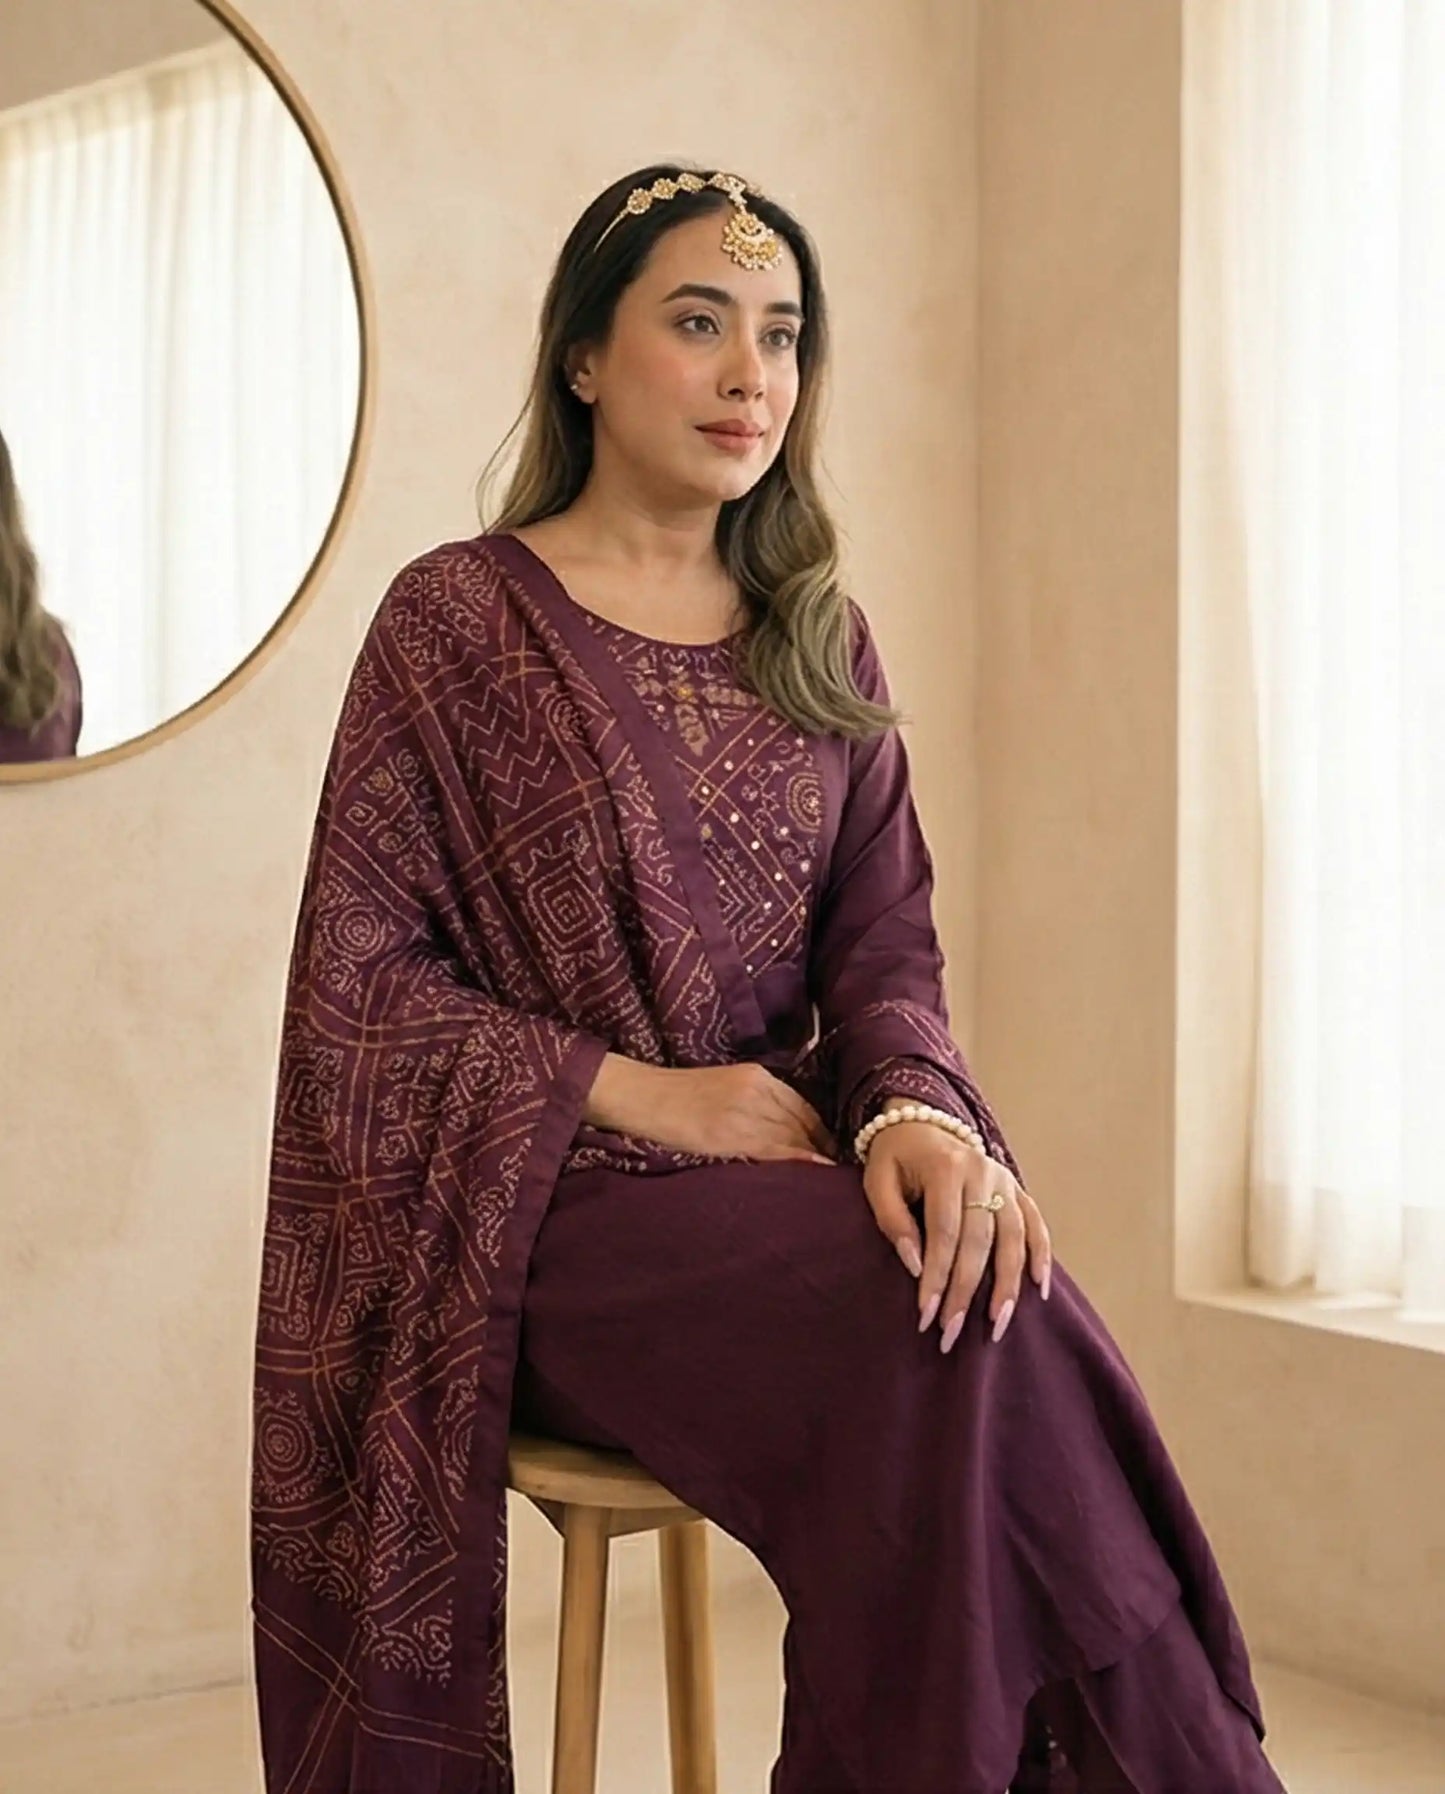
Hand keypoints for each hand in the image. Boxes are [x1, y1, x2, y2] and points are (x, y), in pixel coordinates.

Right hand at [587, 1055, 836, 1164]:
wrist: (641, 1095)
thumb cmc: (676, 1096)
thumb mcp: (723, 1086)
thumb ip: (754, 1102)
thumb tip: (783, 1132)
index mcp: (756, 1075)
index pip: (802, 1106)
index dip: (820, 1131)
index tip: (831, 1151)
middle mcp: (756, 1088)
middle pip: (802, 1122)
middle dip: (822, 1147)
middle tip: (837, 1172)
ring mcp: (744, 1110)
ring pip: (792, 1136)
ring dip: (812, 1157)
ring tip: (828, 1180)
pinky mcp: (730, 1133)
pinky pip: (774, 1149)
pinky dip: (798, 1162)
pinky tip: (813, 1172)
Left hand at [861, 1122, 1051, 1348]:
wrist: (920, 1123)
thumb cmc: (894, 1159)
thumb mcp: (877, 1181)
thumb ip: (892, 1220)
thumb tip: (916, 1265)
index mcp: (944, 1167)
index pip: (944, 1232)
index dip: (937, 1276)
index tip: (926, 1315)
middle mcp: (981, 1171)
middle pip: (979, 1241)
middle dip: (966, 1291)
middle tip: (952, 1332)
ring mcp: (1004, 1180)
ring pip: (1013, 1238)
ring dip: (1007, 1285)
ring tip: (998, 1324)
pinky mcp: (1017, 1189)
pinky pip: (1035, 1225)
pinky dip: (1041, 1257)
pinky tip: (1038, 1290)